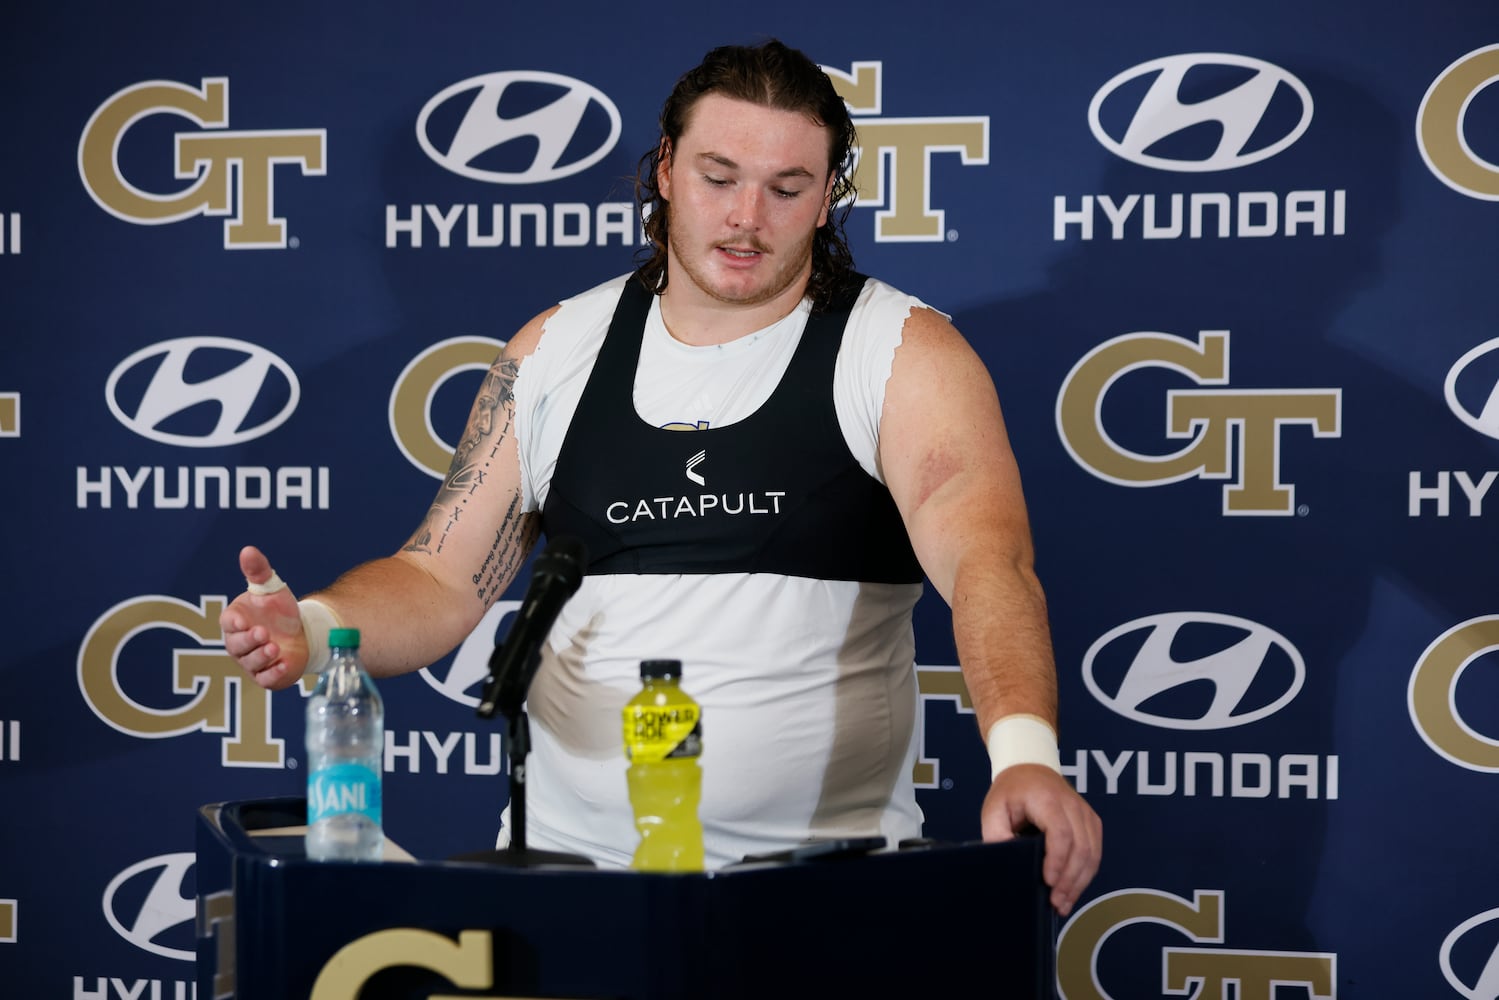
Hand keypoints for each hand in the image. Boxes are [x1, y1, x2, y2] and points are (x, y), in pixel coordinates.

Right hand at [219, 545, 307, 690]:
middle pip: (236, 645)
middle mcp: (239, 643)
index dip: (233, 622)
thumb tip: (248, 550)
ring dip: (261, 656)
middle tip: (263, 633)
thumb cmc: (280, 611)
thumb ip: (259, 571)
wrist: (302, 633)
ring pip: (250, 662)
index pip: (227, 622)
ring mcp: (251, 661)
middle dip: (248, 640)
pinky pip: (265, 679)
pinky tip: (284, 665)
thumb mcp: (272, 589)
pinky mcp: (266, 675)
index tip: (243, 620)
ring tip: (275, 647)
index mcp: (236, 621)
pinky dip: (273, 674)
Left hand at [981, 764, 1101, 916]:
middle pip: (1081, 847)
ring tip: (1063, 903)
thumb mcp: (993, 808)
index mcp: (1047, 799)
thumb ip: (996, 834)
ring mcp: (1085, 813)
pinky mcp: (1091, 822)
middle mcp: (1072, 805)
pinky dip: (1085, 874)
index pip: (1060, 833)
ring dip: (1079, 882)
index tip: (1048, 882)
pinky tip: (1073, 890)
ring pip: (1092, 853)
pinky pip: (1095, 851)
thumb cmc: (1011, 792)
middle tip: (1055, 902)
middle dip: (1069, 880)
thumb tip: (1008, 859)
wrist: (1029, 769)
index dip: (1057, 860)